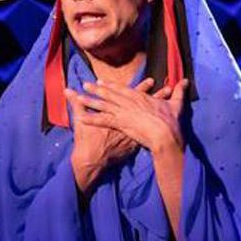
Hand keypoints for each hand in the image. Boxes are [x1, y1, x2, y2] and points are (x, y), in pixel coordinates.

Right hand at [64, 78, 166, 193]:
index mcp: (118, 113)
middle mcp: (127, 121)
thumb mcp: (81, 119)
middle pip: (146, 107)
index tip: (152, 80)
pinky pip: (150, 136)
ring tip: (173, 110)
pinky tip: (170, 129)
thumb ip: (77, 103)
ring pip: (151, 122)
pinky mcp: (134, 145)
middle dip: (157, 98)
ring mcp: (132, 134)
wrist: (91, 160)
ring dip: (162, 113)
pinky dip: (160, 131)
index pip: (132, 97)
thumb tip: (67, 90)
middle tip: (169, 88)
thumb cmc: (86, 139)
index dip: (142, 88)